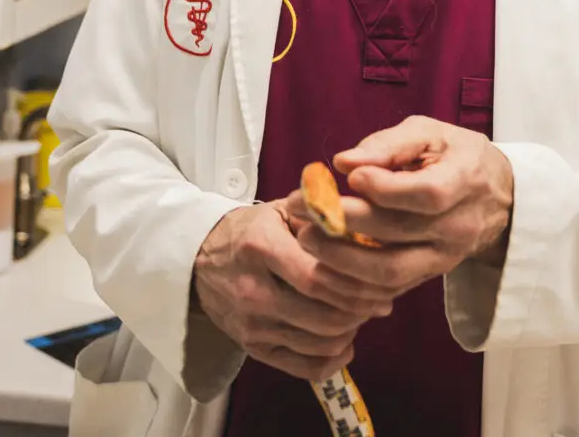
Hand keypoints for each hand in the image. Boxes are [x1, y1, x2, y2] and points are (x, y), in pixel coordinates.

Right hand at [192, 200, 393, 380]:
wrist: (200, 258)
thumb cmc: (251, 230)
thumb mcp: (281, 210)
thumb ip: (319, 215)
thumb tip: (365, 227)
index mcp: (260, 248)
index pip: (316, 276)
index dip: (354, 282)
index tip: (379, 278)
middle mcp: (253, 290)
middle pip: (321, 314)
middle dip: (359, 309)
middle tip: (379, 297)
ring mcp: (251, 325)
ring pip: (317, 343)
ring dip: (350, 331)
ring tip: (363, 312)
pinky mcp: (253, 348)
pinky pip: (303, 368)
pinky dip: (333, 360)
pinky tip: (346, 341)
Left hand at [287, 116, 513, 298]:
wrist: (494, 197)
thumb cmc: (454, 154)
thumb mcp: (430, 133)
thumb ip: (389, 144)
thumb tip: (344, 162)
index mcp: (465, 181)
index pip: (428, 194)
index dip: (387, 189)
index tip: (350, 176)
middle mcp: (458, 227)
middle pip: (400, 234)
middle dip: (345, 222)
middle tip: (304, 206)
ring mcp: (444, 259)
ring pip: (390, 272)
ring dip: (341, 259)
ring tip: (306, 237)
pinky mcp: (428, 277)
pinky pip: (387, 290)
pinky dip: (350, 282)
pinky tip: (321, 264)